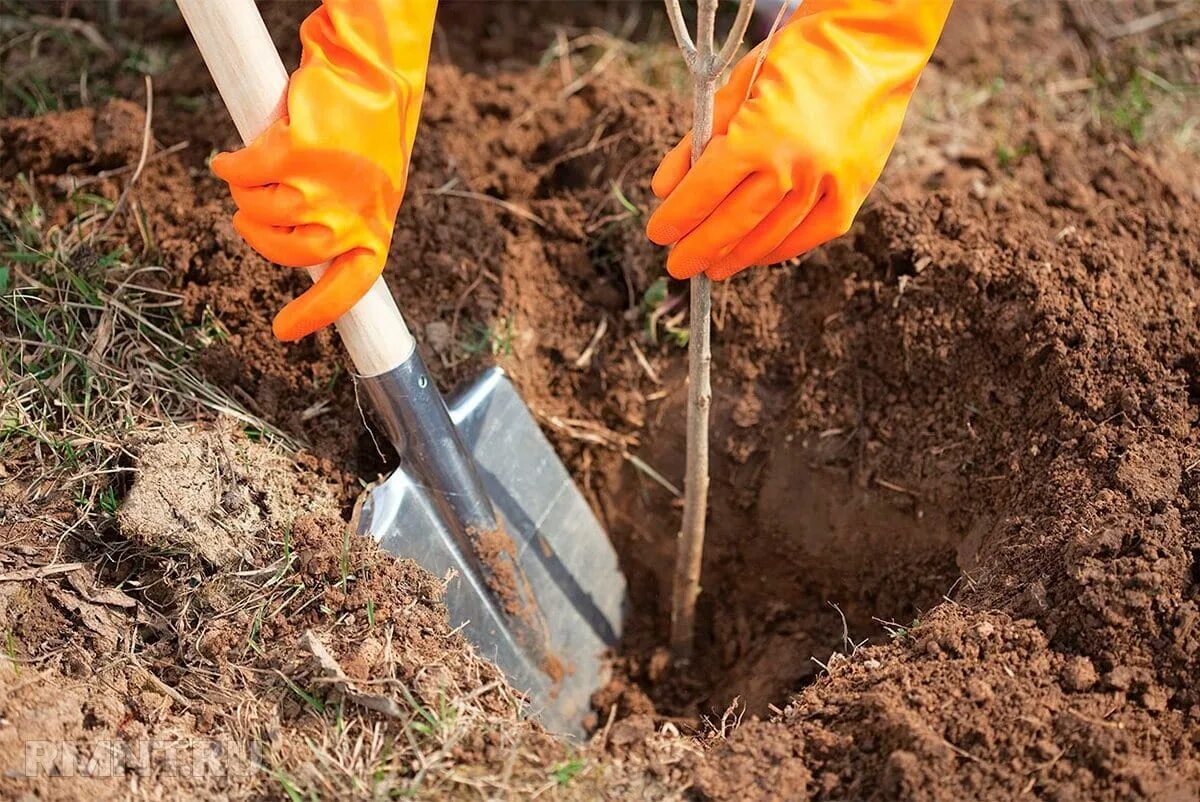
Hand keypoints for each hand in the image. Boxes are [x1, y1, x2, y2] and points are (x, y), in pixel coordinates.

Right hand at [212, 0, 435, 340]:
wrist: (369, 73)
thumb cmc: (367, 132)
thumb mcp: (369, 189)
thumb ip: (342, 222)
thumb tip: (304, 251)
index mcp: (374, 232)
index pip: (347, 291)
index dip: (314, 314)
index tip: (283, 333)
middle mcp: (351, 219)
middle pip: (286, 253)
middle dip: (259, 234)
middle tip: (253, 211)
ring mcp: (323, 190)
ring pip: (260, 212)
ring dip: (246, 193)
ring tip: (255, 170)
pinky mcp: (296, 154)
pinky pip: (245, 174)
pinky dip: (232, 166)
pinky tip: (231, 158)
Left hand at [646, 0, 951, 280]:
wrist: (873, 41)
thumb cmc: (797, 56)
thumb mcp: (736, 86)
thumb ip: (697, 140)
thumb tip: (664, 189)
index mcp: (757, 136)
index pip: (705, 192)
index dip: (678, 217)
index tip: (658, 234)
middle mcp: (794, 167)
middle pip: (735, 223)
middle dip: (700, 248)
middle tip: (679, 265)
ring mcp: (827, 183)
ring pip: (772, 235)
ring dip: (738, 256)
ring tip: (713, 267)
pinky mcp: (854, 191)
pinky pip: (811, 234)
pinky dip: (781, 249)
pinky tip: (757, 256)